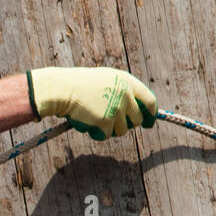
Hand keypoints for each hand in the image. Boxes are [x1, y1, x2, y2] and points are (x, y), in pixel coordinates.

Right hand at [27, 66, 156, 139]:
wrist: (63, 89)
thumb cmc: (80, 85)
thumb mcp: (107, 80)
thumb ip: (122, 90)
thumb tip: (134, 108)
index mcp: (128, 82)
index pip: (150, 101)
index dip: (151, 114)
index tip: (150, 122)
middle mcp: (126, 95)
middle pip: (137, 120)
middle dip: (128, 126)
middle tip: (115, 126)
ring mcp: (116, 109)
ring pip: (122, 131)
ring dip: (110, 130)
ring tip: (95, 120)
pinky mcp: (106, 122)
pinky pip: (106, 135)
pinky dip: (97, 133)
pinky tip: (87, 123)